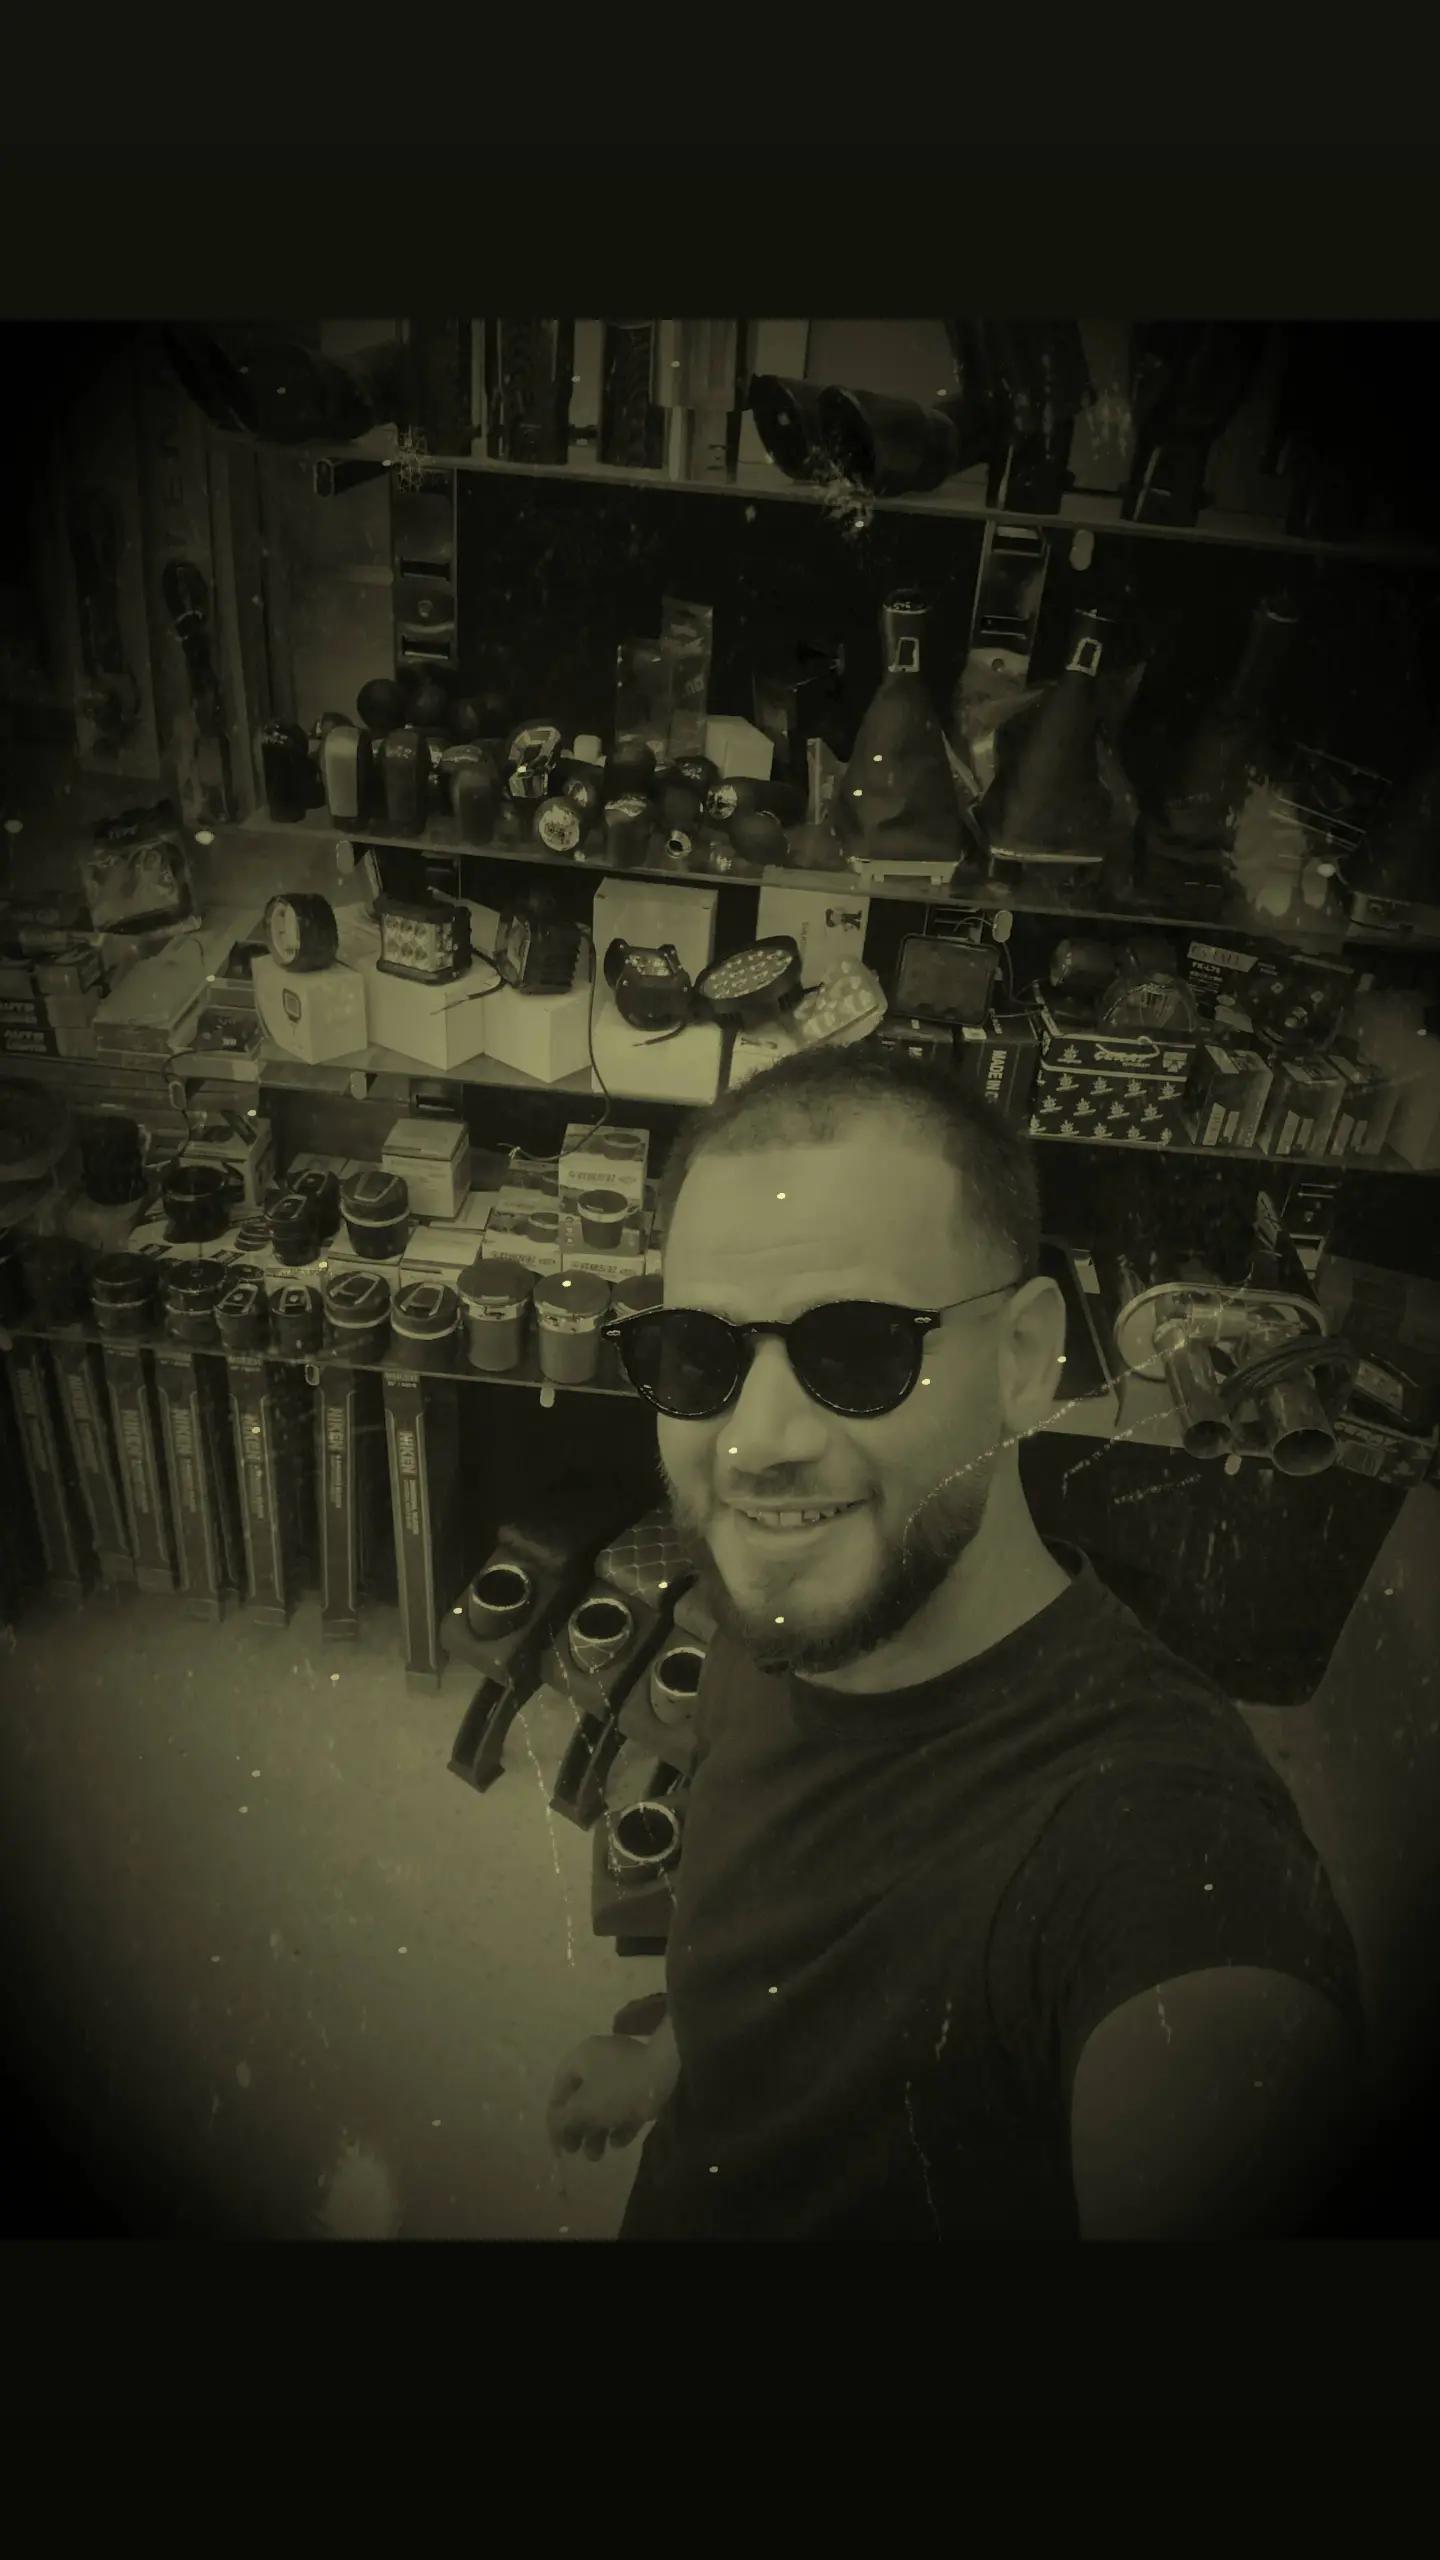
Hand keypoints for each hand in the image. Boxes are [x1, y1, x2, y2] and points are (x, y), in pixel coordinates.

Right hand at [546, 2033, 672, 2163]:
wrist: (668, 2072)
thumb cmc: (618, 2088)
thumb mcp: (583, 2107)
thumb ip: (562, 2121)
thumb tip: (554, 2129)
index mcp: (581, 2057)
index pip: (560, 2089)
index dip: (555, 2118)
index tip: (558, 2143)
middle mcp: (600, 2060)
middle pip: (581, 2099)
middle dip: (578, 2129)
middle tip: (576, 2151)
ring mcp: (624, 2070)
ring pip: (604, 2104)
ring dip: (597, 2132)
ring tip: (597, 2156)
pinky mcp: (644, 2082)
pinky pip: (625, 2105)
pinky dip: (620, 2125)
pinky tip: (620, 2143)